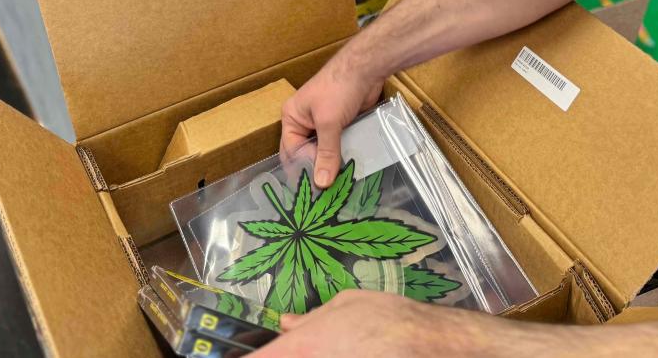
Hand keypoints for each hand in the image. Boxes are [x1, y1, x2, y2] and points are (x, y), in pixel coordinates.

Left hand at [256, 291, 496, 357]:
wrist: (429, 344)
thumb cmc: (388, 319)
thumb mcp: (344, 304)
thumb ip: (309, 319)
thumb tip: (288, 324)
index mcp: (302, 347)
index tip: (228, 356)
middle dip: (278, 357)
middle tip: (283, 350)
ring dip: (303, 357)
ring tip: (327, 346)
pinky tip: (342, 353)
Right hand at [280, 48, 382, 187]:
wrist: (366, 68)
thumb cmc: (338, 89)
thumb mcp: (329, 122)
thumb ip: (326, 153)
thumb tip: (321, 183)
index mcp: (293, 117)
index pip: (292, 151)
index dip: (302, 169)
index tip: (314, 191)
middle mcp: (306, 121)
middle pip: (307, 152)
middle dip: (316, 170)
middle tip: (325, 195)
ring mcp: (326, 123)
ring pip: (325, 150)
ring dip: (332, 165)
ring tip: (339, 187)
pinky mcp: (343, 124)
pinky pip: (340, 145)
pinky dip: (344, 156)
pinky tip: (351, 172)